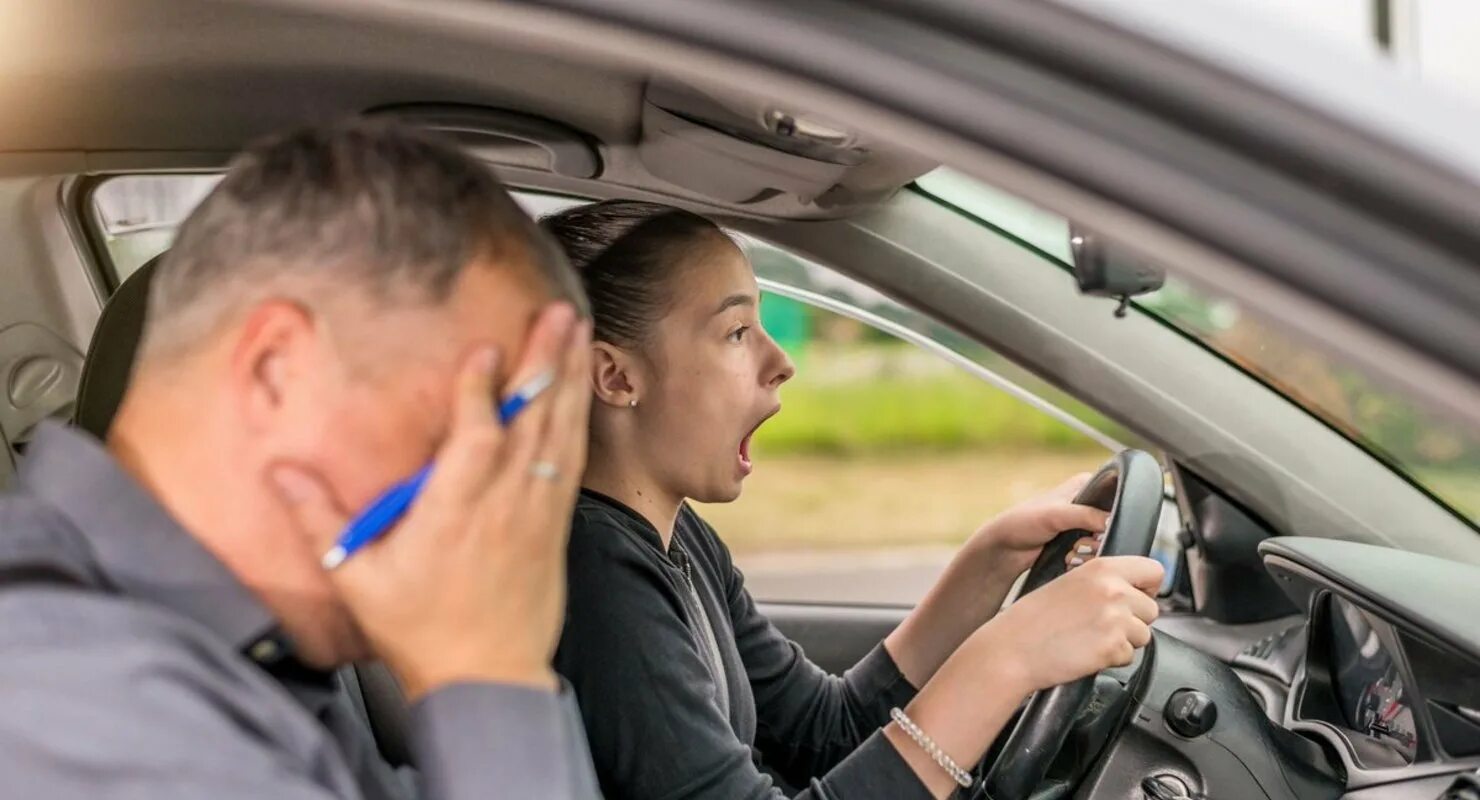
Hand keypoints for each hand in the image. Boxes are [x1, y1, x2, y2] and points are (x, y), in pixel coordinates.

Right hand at [270, 303, 592, 699]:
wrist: (488, 679)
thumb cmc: (421, 632)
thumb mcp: (358, 579)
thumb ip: (319, 521)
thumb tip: (279, 472)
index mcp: (454, 514)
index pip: (475, 440)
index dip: (480, 392)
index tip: (483, 348)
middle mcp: (504, 505)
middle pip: (531, 422)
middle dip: (544, 362)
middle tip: (556, 314)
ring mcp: (537, 512)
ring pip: (560, 433)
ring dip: (570, 379)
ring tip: (576, 331)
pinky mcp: (556, 523)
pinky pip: (573, 459)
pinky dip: (578, 417)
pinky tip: (581, 389)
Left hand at [966, 473, 1109, 577]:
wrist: (1006, 548)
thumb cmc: (1023, 522)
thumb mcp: (1056, 514)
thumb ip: (1086, 515)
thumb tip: (1113, 522)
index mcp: (1085, 484)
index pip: (1116, 495)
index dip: (1113, 515)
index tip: (1101, 529)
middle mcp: (1087, 502)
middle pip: (1113, 522)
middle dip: (1099, 538)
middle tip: (1081, 543)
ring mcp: (1083, 523)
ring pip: (1105, 540)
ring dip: (1090, 551)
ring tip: (1071, 552)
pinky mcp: (1079, 541)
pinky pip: (1095, 553)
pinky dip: (1085, 558)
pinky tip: (1070, 559)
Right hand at [969, 555, 1162, 693]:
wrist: (1013, 649)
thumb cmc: (1032, 620)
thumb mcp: (1069, 583)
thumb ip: (1103, 583)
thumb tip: (1134, 592)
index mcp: (1102, 568)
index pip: (1154, 570)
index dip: (1147, 587)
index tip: (1136, 596)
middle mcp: (1113, 589)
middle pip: (1151, 608)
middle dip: (1133, 621)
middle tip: (1102, 626)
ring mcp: (1115, 619)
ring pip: (1144, 635)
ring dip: (1123, 641)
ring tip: (1091, 639)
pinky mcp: (1113, 647)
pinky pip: (1129, 656)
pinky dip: (1112, 659)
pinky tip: (1087, 652)